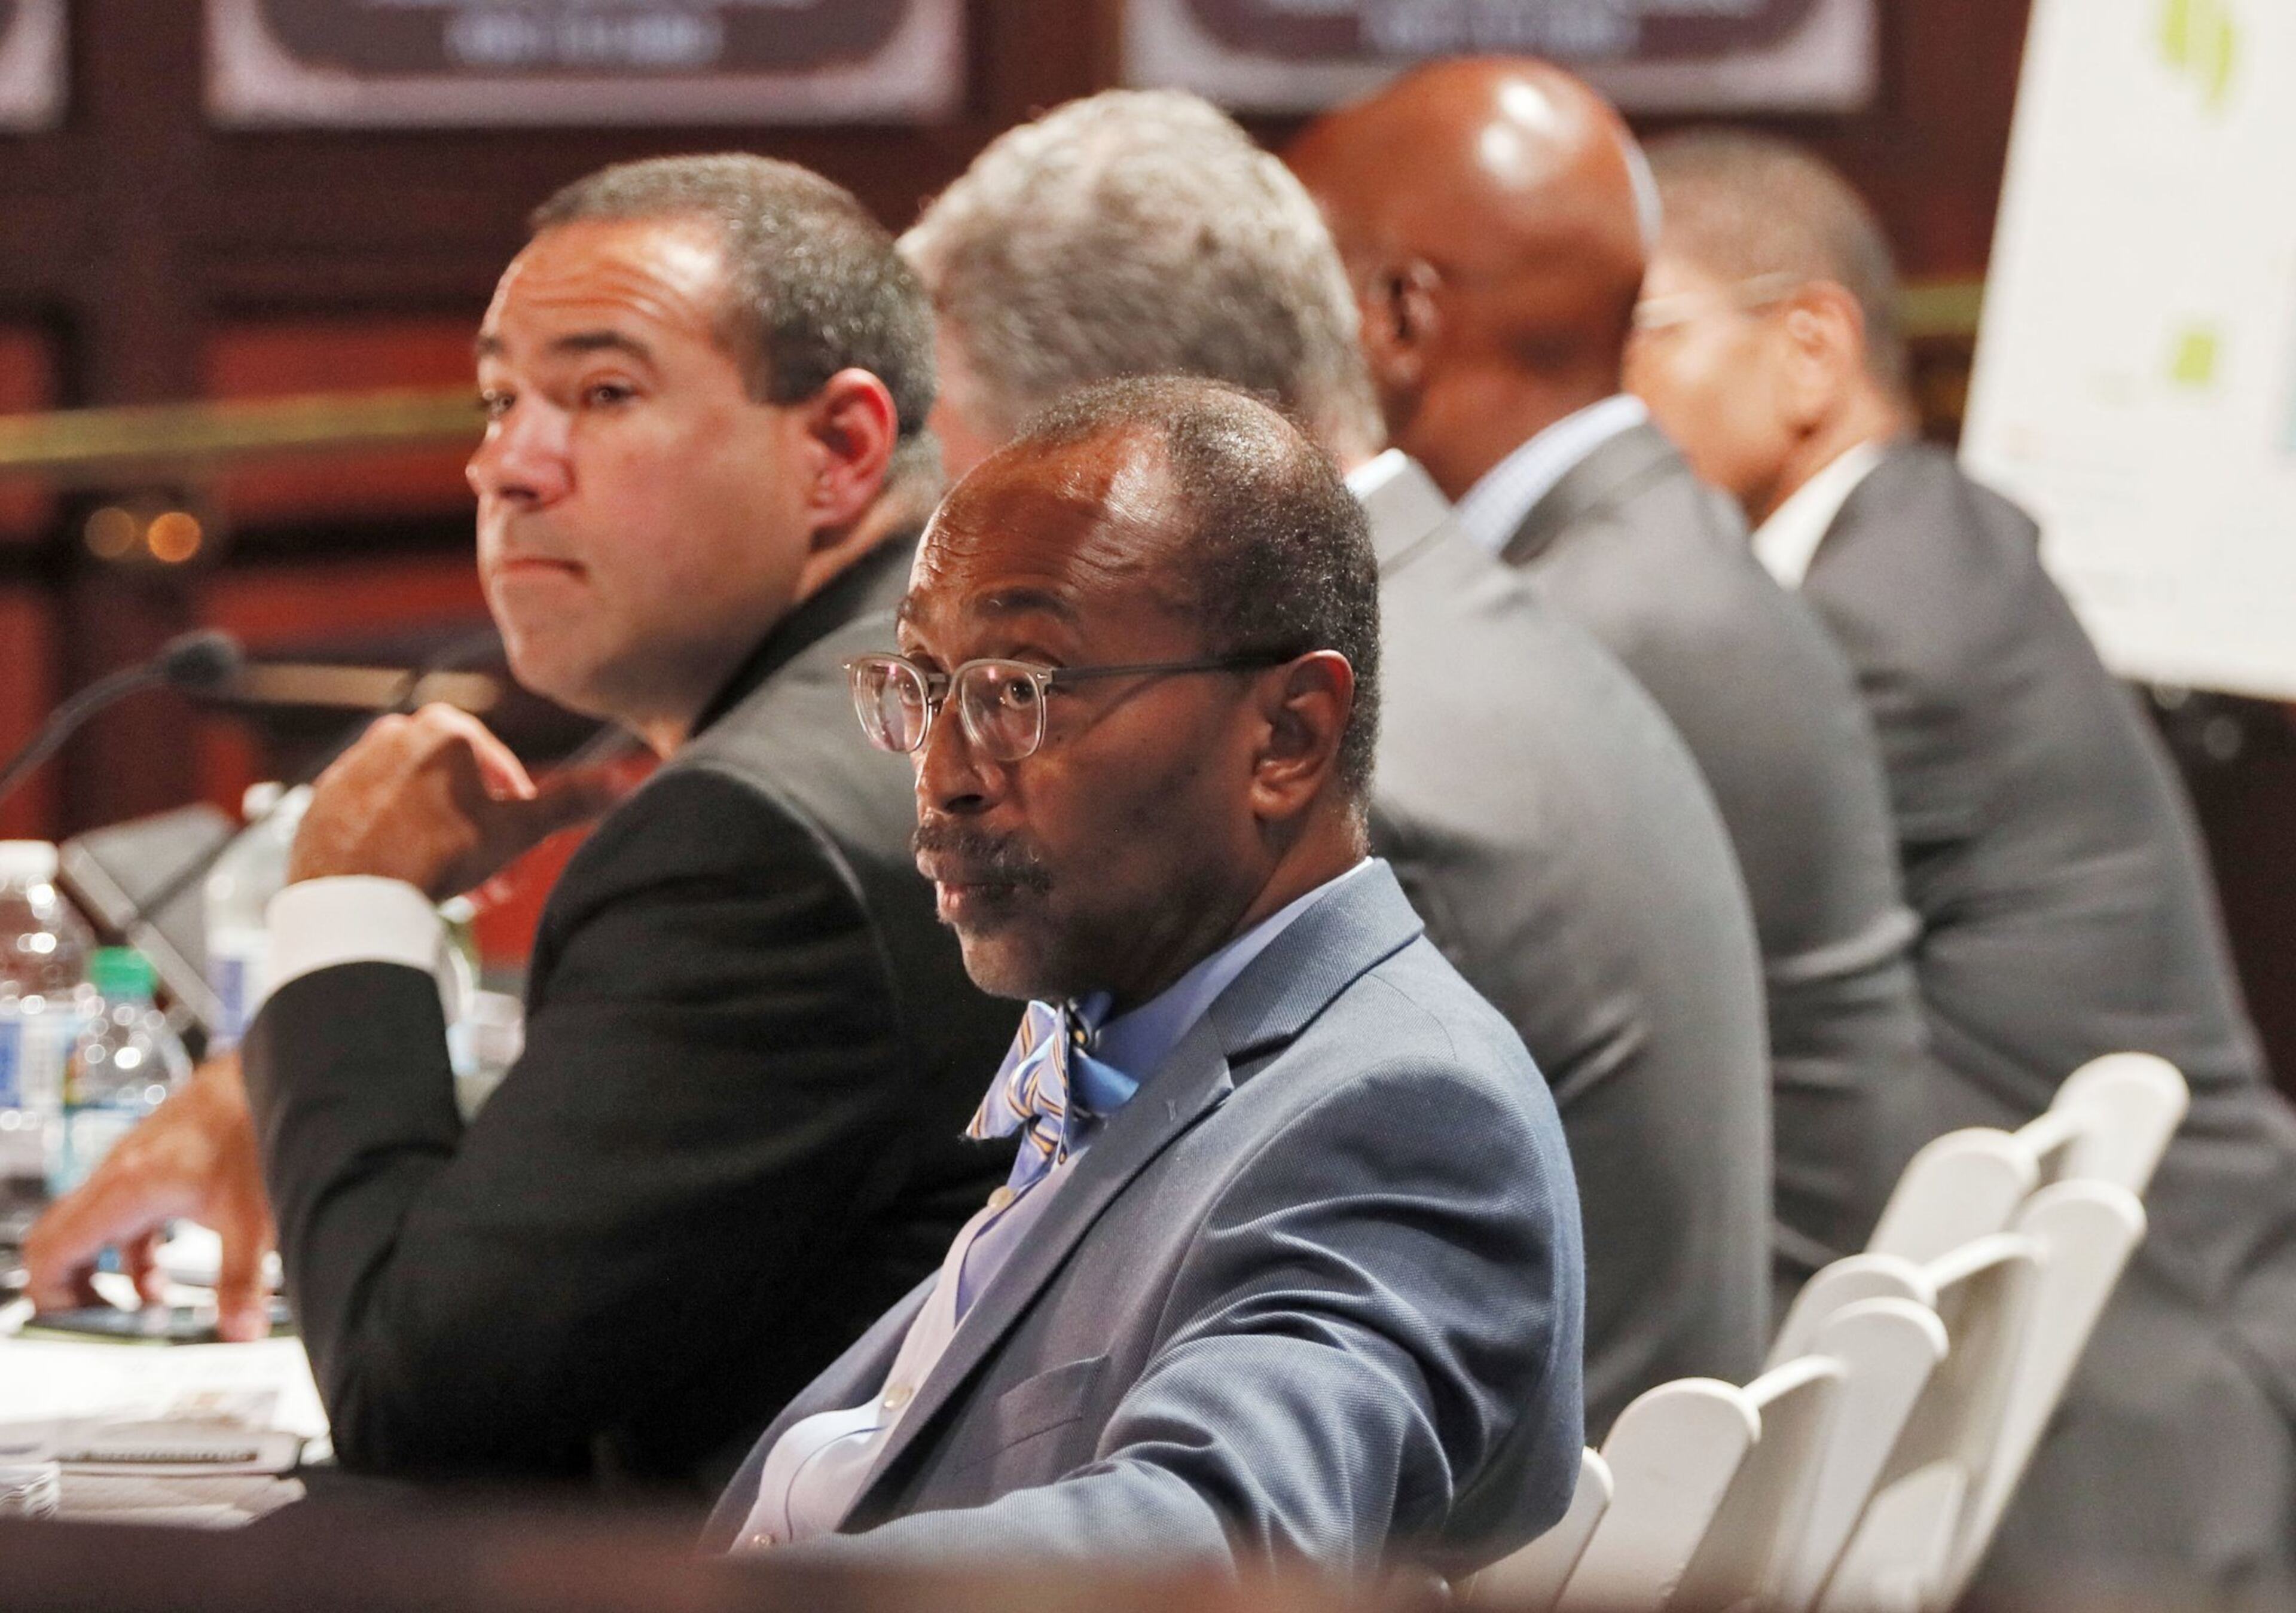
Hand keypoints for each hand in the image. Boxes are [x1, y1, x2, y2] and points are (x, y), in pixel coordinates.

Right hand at [22, 1054, 276, 1341]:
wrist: (273, 1072)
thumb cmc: (256, 1126)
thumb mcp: (253, 1219)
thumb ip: (242, 1281)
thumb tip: (240, 1330)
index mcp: (126, 1188)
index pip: (51, 1247)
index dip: (48, 1292)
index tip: (69, 1322)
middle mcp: (119, 1173)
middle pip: (61, 1237)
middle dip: (71, 1285)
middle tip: (99, 1318)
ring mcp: (135, 1164)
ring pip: (96, 1226)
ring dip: (110, 1268)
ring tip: (146, 1303)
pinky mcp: (157, 1161)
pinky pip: (125, 1213)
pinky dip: (134, 1247)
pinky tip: (168, 1269)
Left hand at [290, 703, 623, 901]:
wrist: (353, 896)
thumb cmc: (436, 855)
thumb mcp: (517, 829)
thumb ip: (568, 801)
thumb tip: (621, 781)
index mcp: (443, 727)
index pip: (497, 763)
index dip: (516, 808)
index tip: (520, 844)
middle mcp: (392, 734)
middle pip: (455, 785)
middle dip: (480, 831)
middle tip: (493, 874)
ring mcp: (351, 767)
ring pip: (415, 802)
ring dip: (442, 839)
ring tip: (453, 884)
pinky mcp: (320, 801)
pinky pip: (373, 818)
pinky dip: (395, 842)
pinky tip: (407, 877)